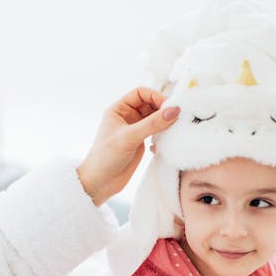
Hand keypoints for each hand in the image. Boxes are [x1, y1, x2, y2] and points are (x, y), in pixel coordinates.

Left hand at [76, 86, 179, 205]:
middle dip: (162, 108)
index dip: (155, 96)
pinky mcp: (140, 142)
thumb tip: (174, 110)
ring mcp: (134, 130)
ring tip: (175, 127)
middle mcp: (127, 117)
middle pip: (150, 104)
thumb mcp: (129, 137)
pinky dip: (163, 132)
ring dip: (164, 121)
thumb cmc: (105, 157)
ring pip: (154, 118)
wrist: (100, 183)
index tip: (168, 106)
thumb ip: (152, 124)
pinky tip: (167, 138)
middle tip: (176, 116)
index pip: (140, 93)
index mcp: (118, 109)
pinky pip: (156, 131)